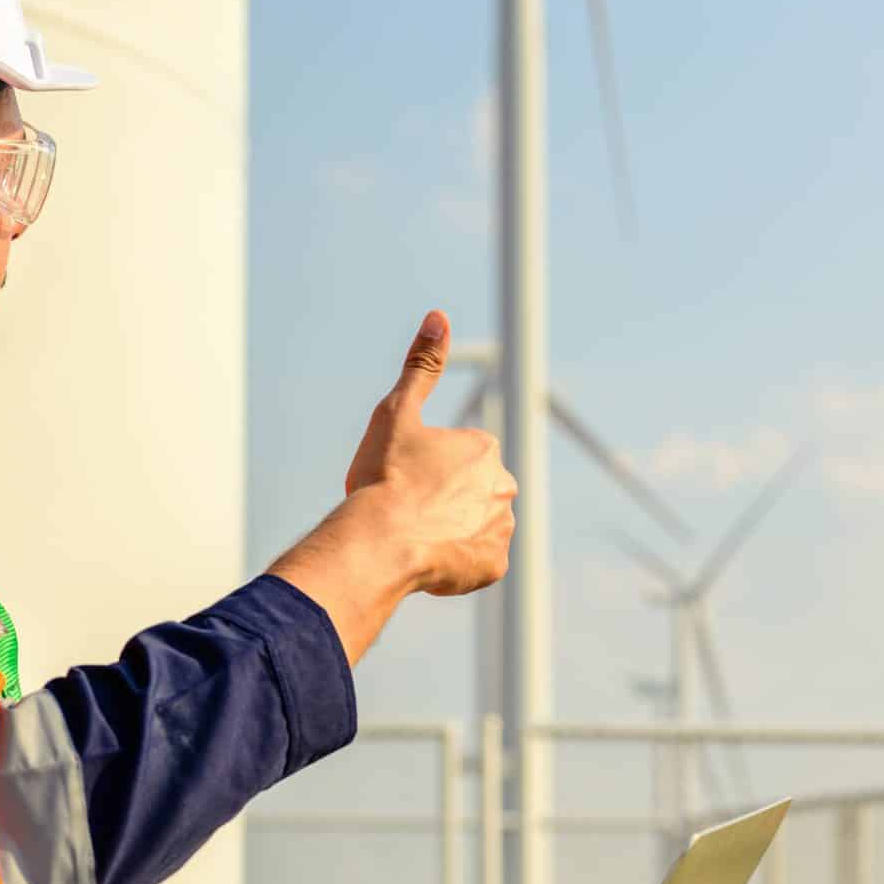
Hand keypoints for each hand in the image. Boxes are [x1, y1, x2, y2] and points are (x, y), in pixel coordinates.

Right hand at [340, 310, 517, 596]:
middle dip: (445, 500)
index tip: (403, 478)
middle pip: (472, 492)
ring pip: (475, 527)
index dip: (427, 467)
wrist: (380, 543)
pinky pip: (475, 562)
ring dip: (451, 531)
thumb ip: (422, 366)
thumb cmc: (386, 476)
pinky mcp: (493, 566)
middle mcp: (503, 486)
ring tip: (414, 536)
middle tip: (407, 510)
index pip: (459, 456)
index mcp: (483, 449)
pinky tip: (427, 557)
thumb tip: (439, 317)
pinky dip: (455, 562)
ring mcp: (501, 528)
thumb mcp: (397, 412)